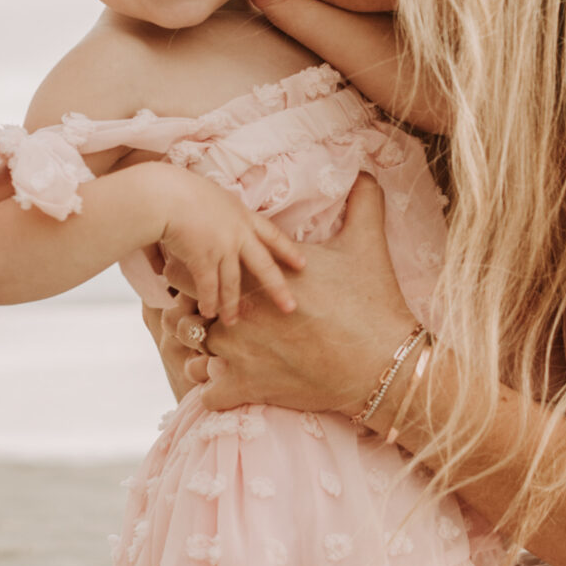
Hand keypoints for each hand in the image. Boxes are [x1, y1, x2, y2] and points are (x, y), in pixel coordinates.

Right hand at [152, 165, 303, 323]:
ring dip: (232, 304)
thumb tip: (206, 225)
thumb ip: (216, 213)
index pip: (272, 234)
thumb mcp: (210, 196)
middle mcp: (238, 232)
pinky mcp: (204, 259)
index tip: (302, 264)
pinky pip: (209, 287)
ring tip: (232, 321)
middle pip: (264, 265)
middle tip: (290, 307)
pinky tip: (208, 313)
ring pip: (233, 282)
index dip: (288, 250)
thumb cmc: (179, 190)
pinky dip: (209, 301)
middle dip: (278, 288)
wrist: (165, 195)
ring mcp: (223, 247)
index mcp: (242, 214)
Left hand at [187, 174, 418, 413]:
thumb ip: (363, 203)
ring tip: (213, 347)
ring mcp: (238, 349)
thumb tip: (367, 173)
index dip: (198, 261)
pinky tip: (227, 382)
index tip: (208, 268)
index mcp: (259, 269)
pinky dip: (214, 388)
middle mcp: (240, 306)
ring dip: (199, 346)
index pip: (201, 255)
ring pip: (190, 345)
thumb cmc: (372, 303)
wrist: (382, 362)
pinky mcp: (245, 386)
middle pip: (183, 298)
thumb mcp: (368, 244)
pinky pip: (206, 391)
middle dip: (191, 303)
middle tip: (204, 309)